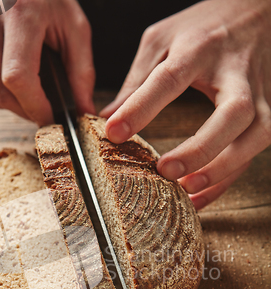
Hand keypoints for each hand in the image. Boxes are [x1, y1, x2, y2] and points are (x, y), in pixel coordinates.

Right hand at [0, 0, 95, 125]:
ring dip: (16, 104)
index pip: (18, 77)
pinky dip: (2, 90)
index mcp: (18, 14)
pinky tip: (19, 78)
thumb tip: (82, 109)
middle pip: (2, 92)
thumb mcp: (75, 27)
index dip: (36, 106)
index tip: (52, 118)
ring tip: (36, 94)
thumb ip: (81, 72)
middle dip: (29, 111)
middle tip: (49, 110)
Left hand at [101, 0, 270, 209]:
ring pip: (254, 137)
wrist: (259, 12)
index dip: (141, 108)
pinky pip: (252, 152)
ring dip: (222, 169)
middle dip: (200, 147)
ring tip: (187, 190)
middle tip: (166, 170)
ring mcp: (259, 94)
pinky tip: (200, 196)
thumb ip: (137, 80)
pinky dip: (227, 179)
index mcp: (200, 49)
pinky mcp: (269, 112)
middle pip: (232, 113)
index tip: (114, 132)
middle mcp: (236, 73)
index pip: (170, 78)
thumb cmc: (204, 28)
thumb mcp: (163, 40)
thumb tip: (109, 117)